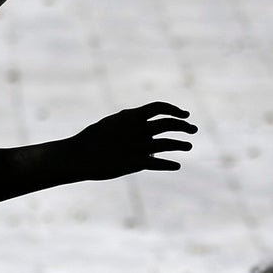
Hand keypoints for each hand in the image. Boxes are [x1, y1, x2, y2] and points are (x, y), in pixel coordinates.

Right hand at [68, 102, 195, 180]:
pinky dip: (170, 164)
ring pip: (169, 144)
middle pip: (169, 124)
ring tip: (188, 146)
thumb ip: (127, 123)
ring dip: (181, 144)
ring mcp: (139, 146)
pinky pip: (159, 163)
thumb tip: (139, 124)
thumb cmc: (91, 139)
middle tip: (193, 129)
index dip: (175, 109)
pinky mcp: (137, 163)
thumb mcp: (110, 124)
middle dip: (184, 126)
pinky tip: (176, 166)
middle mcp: (138, 129)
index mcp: (131, 116)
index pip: (160, 107)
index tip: (185, 114)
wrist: (78, 156)